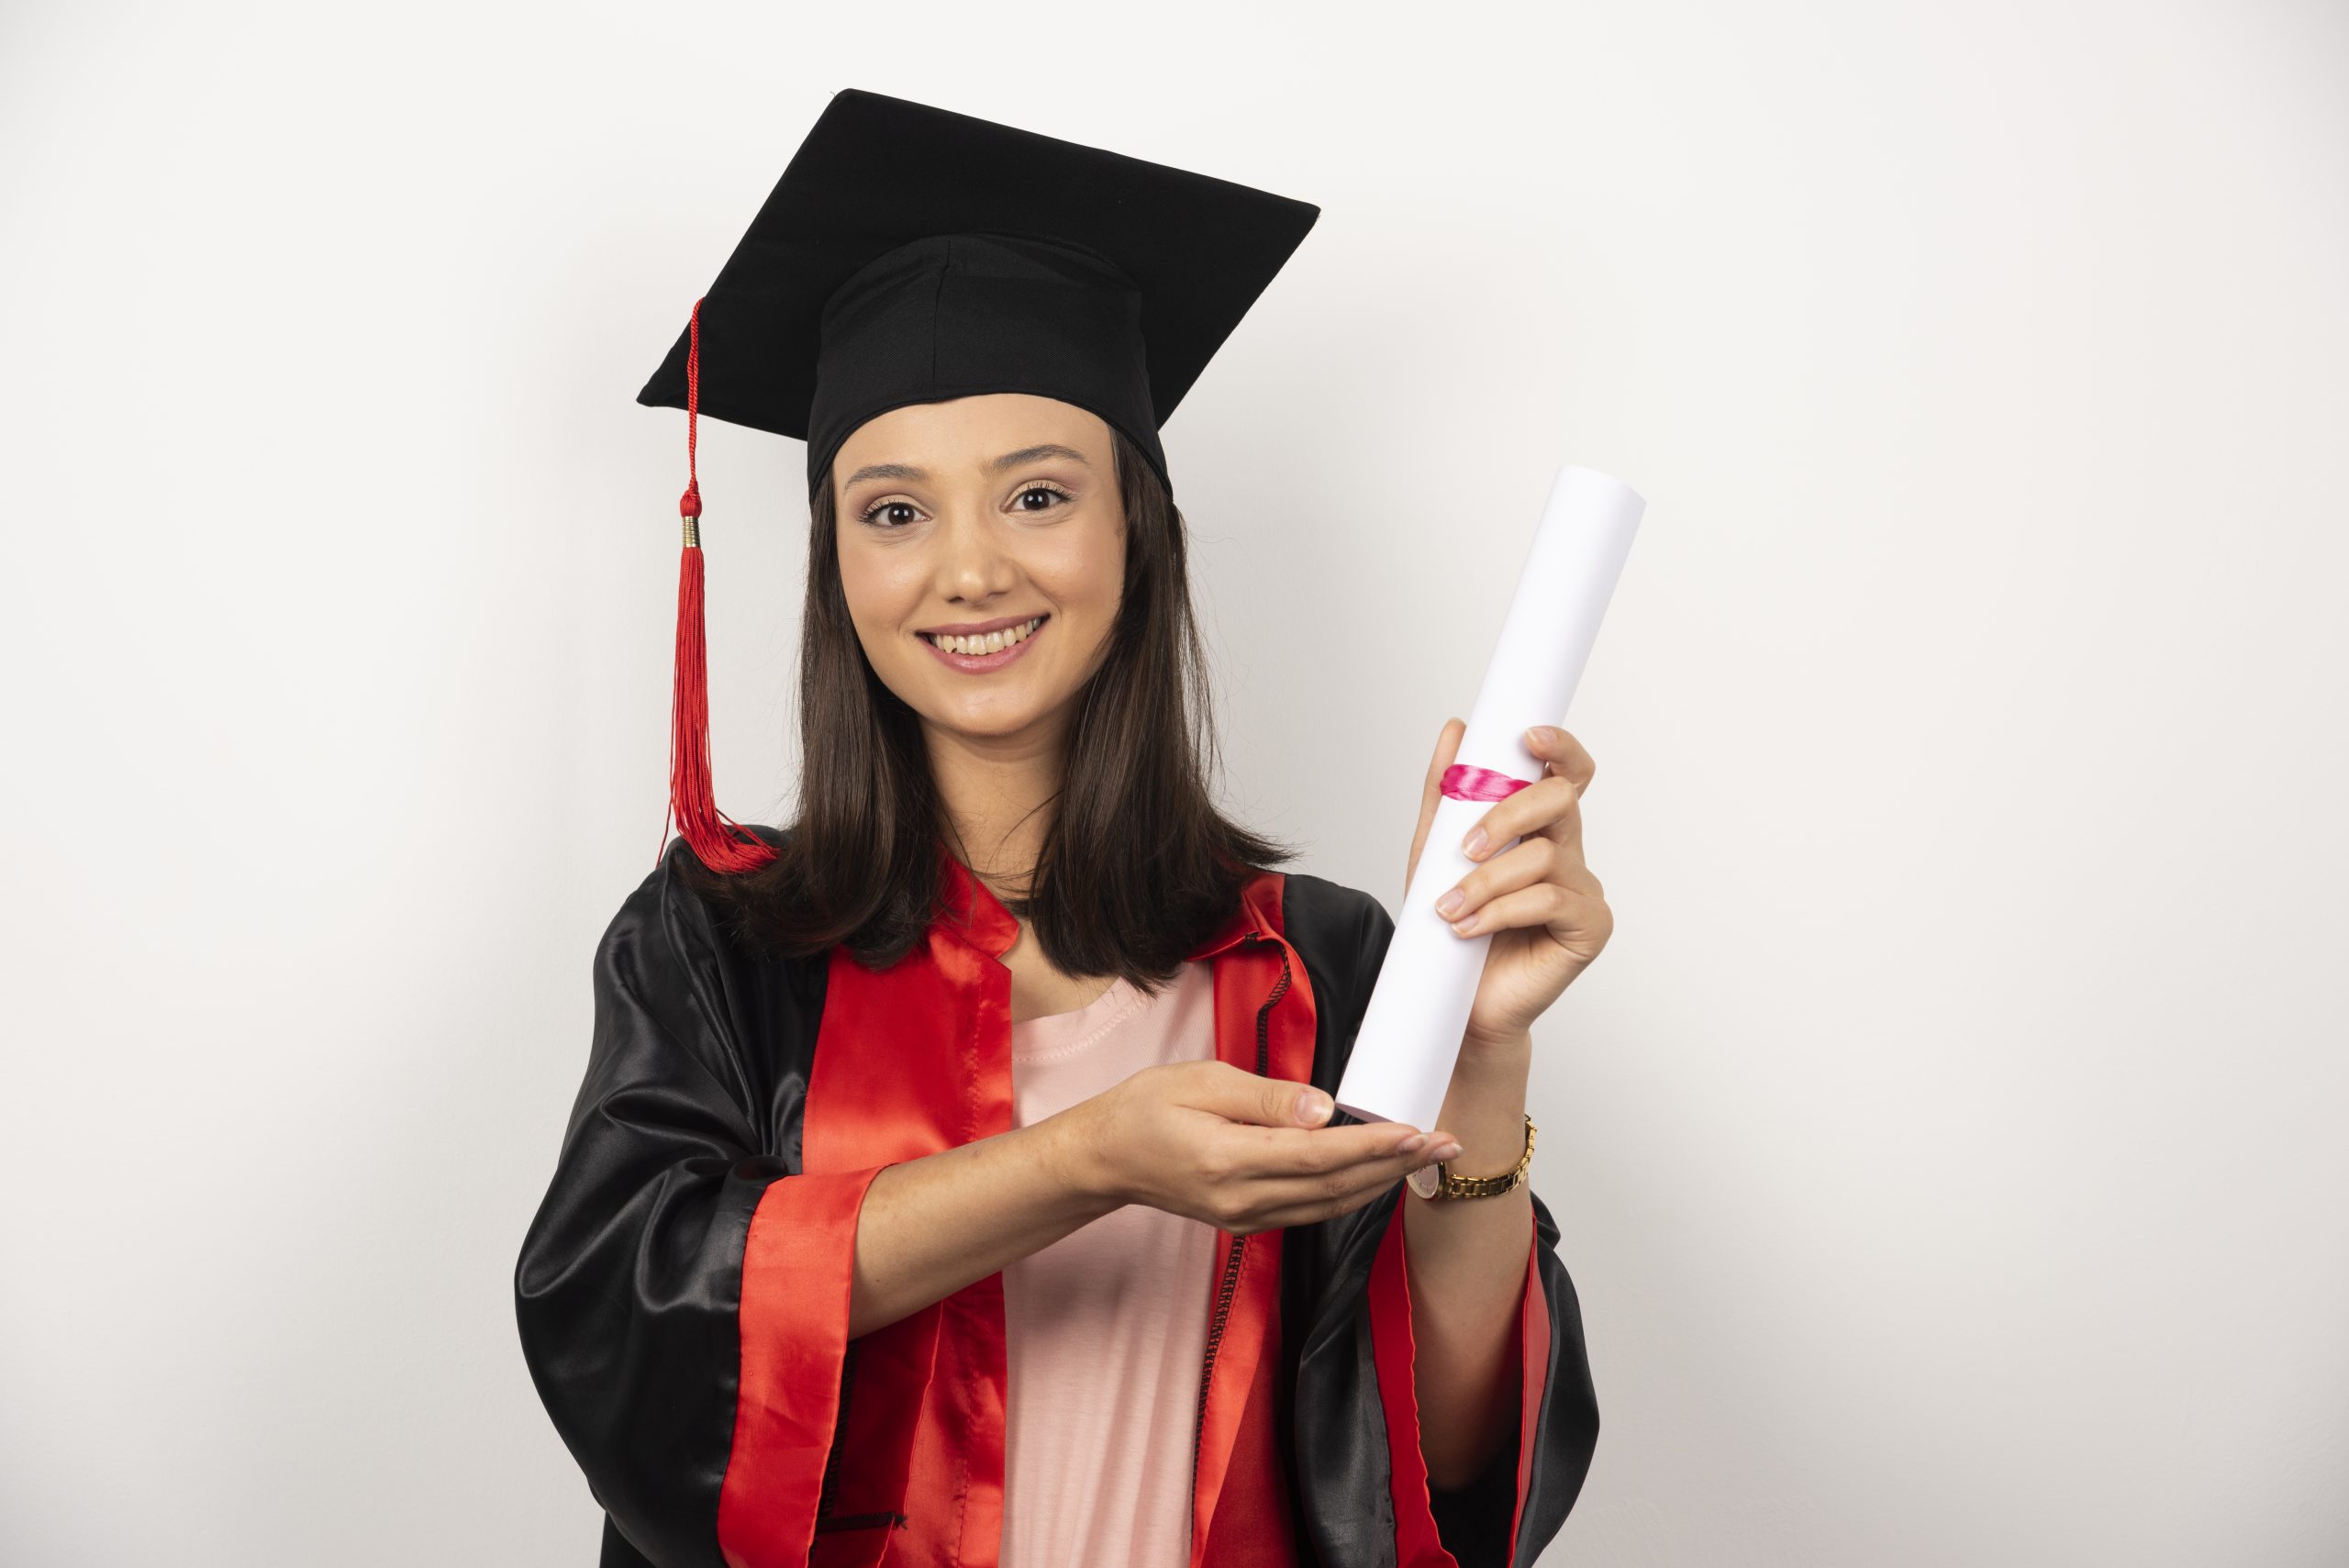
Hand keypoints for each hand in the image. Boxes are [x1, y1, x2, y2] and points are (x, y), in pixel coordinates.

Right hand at [1058, 1061, 1463, 1235]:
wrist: (1105, 1158)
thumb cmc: (1145, 1109)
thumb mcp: (1201, 1081)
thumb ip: (1265, 1098)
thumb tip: (1323, 1109)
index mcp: (1227, 1160)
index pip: (1317, 1156)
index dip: (1372, 1145)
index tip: (1414, 1130)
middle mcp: (1241, 1199)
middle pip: (1335, 1186)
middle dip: (1395, 1164)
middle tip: (1445, 1142)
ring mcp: (1245, 1217)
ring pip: (1329, 1205)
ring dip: (1382, 1181)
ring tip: (1426, 1157)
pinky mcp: (1247, 1222)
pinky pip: (1311, 1210)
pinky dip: (1351, 1192)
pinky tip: (1378, 1173)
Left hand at [1405, 718, 1612, 1050]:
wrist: (1457, 1005)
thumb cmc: (1452, 930)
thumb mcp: (1433, 854)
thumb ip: (1445, 794)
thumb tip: (1456, 730)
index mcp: (1538, 828)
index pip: (1564, 773)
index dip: (1559, 747)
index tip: (1529, 736)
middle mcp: (1567, 852)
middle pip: (1559, 800)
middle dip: (1508, 813)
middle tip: (1465, 846)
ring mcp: (1583, 890)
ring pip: (1545, 856)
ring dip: (1486, 880)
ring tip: (1450, 908)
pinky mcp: (1590, 927)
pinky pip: (1550, 901)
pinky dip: (1502, 911)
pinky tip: (1470, 929)